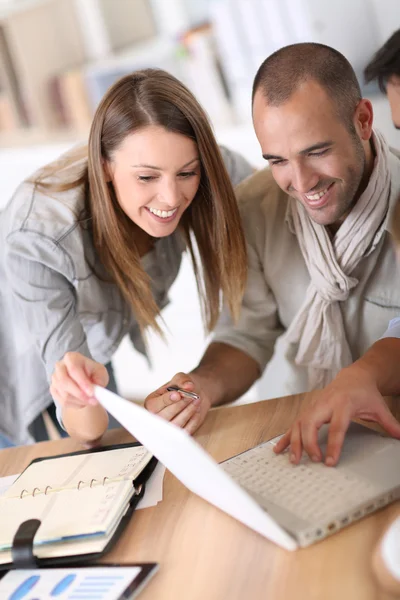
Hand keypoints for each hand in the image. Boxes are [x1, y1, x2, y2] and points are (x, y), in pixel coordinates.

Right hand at [50, 352, 108, 409]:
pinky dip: (75, 404)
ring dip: (80, 401)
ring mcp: (55, 378)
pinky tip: (83, 402)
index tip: (92, 392)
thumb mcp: (100, 372)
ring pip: (64, 394)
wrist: (85, 378)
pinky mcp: (53, 389)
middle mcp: (60, 366)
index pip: (74, 369)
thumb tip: (95, 391)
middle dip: (80, 394)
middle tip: (93, 400)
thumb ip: (99, 380)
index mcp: (71, 357)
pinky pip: (62, 401)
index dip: (82, 382)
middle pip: (64, 382)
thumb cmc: (92, 373)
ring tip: (91, 401)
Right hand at [144, 372, 210, 433]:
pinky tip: (197, 410)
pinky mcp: (180, 434)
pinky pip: (186, 431)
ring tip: (196, 400)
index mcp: (151, 403)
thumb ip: (182, 380)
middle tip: (191, 396)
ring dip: (188, 412)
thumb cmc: (182, 387)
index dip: (167, 400)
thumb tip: (188, 386)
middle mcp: (156, 417)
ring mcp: (168, 428)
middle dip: (179, 405)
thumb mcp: (180, 378)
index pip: (154, 406)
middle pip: (164, 417)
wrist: (194, 394)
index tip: (178, 394)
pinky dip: (193, 420)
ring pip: (175, 425)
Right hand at [274, 365, 399, 465]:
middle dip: (309, 442)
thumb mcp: (379, 407)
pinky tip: (279, 449)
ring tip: (293, 460)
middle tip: (314, 460)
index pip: (336, 427)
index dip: (333, 445)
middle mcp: (324, 404)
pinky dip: (286, 437)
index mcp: (343, 404)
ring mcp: (313, 406)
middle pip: (311, 423)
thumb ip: (389, 424)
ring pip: (299, 424)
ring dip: (294, 442)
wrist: (353, 377)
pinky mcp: (307, 410)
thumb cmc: (365, 393)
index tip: (330, 462)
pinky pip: (294, 424)